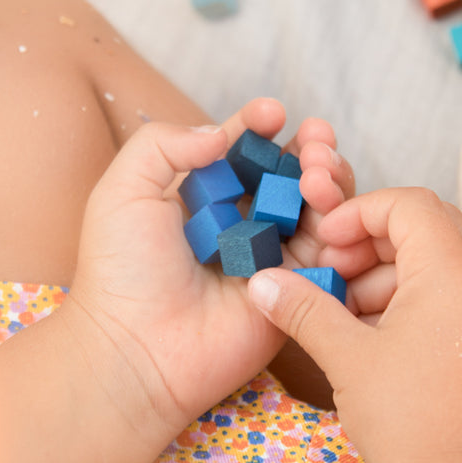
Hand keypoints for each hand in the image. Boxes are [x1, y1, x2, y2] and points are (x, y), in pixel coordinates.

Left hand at [64, 98, 355, 440]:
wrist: (135, 350)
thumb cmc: (121, 271)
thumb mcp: (124, 190)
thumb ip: (164, 144)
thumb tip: (219, 132)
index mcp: (203, 195)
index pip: (243, 149)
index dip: (261, 125)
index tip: (273, 112)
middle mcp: (241, 222)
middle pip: (291, 173)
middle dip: (310, 149)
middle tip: (315, 140)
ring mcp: (271, 257)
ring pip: (318, 209)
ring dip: (330, 181)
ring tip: (320, 175)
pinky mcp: (294, 292)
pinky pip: (330, 257)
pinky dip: (340, 230)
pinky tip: (329, 216)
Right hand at [245, 187, 461, 462]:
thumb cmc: (409, 420)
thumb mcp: (346, 355)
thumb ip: (303, 308)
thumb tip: (262, 283)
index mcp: (454, 270)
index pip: (409, 203)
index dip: (358, 213)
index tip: (324, 245)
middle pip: (427, 225)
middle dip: (372, 240)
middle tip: (332, 272)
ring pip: (437, 261)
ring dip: (386, 272)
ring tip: (342, 311)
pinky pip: (449, 295)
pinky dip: (408, 298)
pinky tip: (368, 334)